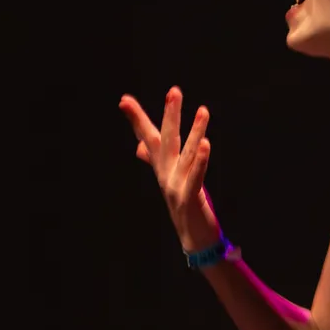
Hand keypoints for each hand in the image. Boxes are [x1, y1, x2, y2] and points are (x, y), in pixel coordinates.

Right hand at [118, 87, 220, 254]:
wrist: (193, 239)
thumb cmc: (184, 205)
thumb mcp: (170, 178)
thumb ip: (154, 161)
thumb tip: (139, 147)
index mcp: (162, 167)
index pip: (148, 137)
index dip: (137, 119)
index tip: (124, 100)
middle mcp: (165, 174)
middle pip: (167, 139)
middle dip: (170, 115)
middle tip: (174, 91)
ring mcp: (175, 186)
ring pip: (186, 154)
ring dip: (195, 131)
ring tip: (204, 110)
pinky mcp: (188, 198)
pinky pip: (195, 176)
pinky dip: (200, 160)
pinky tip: (205, 143)